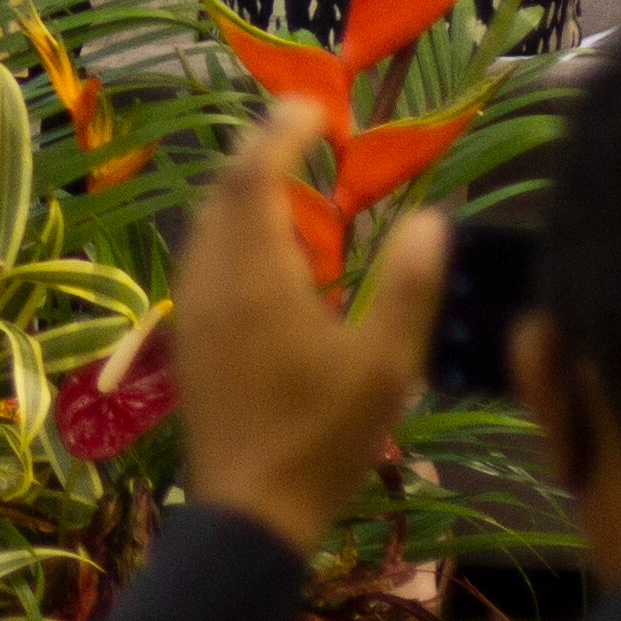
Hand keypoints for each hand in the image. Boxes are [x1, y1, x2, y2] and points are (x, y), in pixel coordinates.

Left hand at [175, 97, 453, 555]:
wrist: (248, 512)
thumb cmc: (322, 438)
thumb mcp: (386, 366)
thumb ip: (409, 287)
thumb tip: (430, 218)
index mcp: (254, 274)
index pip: (255, 173)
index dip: (281, 130)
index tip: (318, 108)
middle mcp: (210, 278)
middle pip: (224, 188)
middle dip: (262, 150)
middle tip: (308, 131)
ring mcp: (192, 307)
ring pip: (208, 222)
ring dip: (245, 189)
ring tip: (295, 180)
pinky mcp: (189, 335)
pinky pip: (205, 255)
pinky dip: (235, 229)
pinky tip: (274, 252)